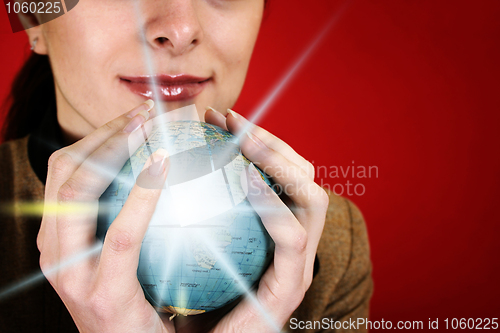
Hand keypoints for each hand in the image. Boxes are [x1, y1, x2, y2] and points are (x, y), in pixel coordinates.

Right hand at [37, 101, 173, 332]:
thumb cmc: (142, 300)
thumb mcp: (130, 253)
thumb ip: (131, 215)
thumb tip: (167, 166)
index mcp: (59, 237)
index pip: (67, 169)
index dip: (99, 135)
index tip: (139, 114)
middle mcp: (54, 251)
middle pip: (66, 170)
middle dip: (105, 133)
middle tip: (148, 113)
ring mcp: (71, 274)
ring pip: (78, 193)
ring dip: (114, 149)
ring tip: (154, 128)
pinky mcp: (101, 295)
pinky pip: (120, 234)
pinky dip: (140, 193)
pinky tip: (164, 166)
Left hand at [204, 108, 328, 331]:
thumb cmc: (187, 299)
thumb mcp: (187, 242)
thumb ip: (188, 207)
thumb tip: (156, 161)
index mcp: (274, 228)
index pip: (280, 171)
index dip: (255, 138)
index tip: (217, 116)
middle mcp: (294, 241)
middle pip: (303, 175)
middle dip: (269, 139)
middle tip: (228, 118)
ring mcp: (298, 263)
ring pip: (310, 197)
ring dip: (278, 161)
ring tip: (243, 140)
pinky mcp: (291, 285)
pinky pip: (291, 236)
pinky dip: (273, 203)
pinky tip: (245, 180)